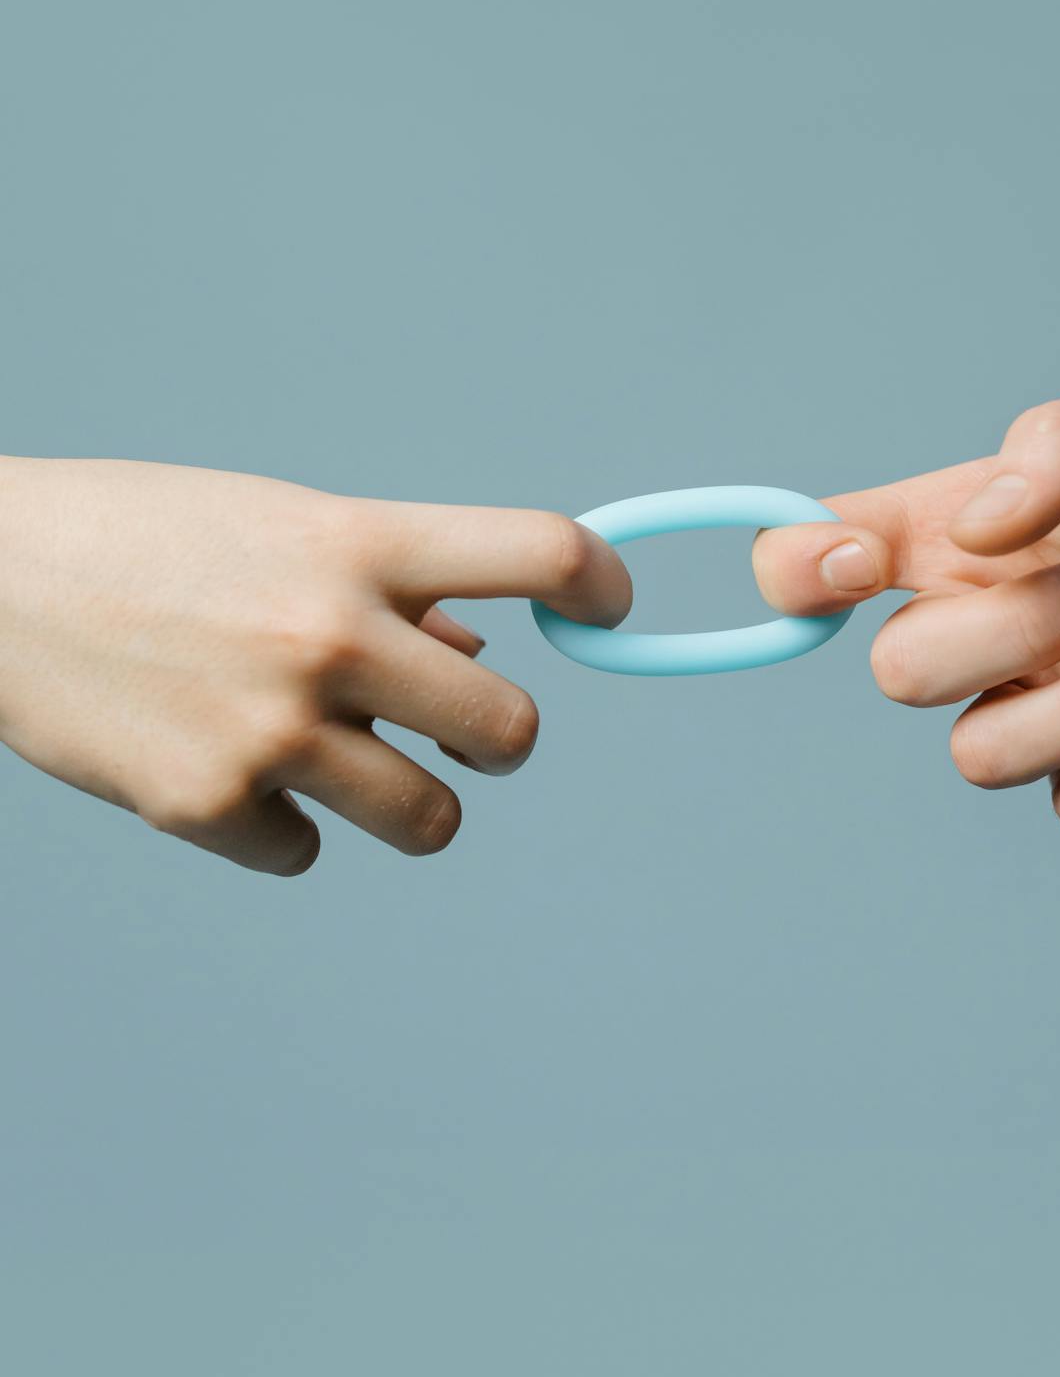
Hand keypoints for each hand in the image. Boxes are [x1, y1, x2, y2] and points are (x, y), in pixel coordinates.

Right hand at [0, 457, 630, 873]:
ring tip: (344, 762)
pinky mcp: (210, 806)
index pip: (539, 552)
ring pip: (431, 819)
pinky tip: (225, 770)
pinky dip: (280, 825)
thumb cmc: (136, 538)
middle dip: (496, 741)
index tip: (605, 608)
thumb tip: (472, 650)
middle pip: (514, 733)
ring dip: (407, 800)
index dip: (599, 584)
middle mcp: (331, 634)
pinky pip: (306, 851)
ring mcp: (273, 730)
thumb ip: (385, 584)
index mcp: (354, 542)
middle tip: (461, 732)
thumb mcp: (275, 525)